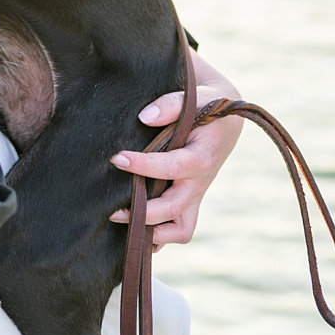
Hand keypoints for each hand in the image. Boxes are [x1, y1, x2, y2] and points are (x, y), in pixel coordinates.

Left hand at [111, 56, 242, 246]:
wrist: (223, 118)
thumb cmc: (203, 105)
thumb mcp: (193, 97)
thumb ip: (171, 104)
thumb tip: (145, 117)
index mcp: (201, 158)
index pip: (173, 168)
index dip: (145, 166)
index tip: (116, 158)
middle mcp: (198, 183)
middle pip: (175, 209)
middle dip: (143, 212)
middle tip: (110, 208)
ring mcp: (193, 195)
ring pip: (181, 230)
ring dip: (154, 234)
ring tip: (121, 226)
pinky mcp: (187, 200)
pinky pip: (176, 228)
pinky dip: (158, 237)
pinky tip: (130, 235)